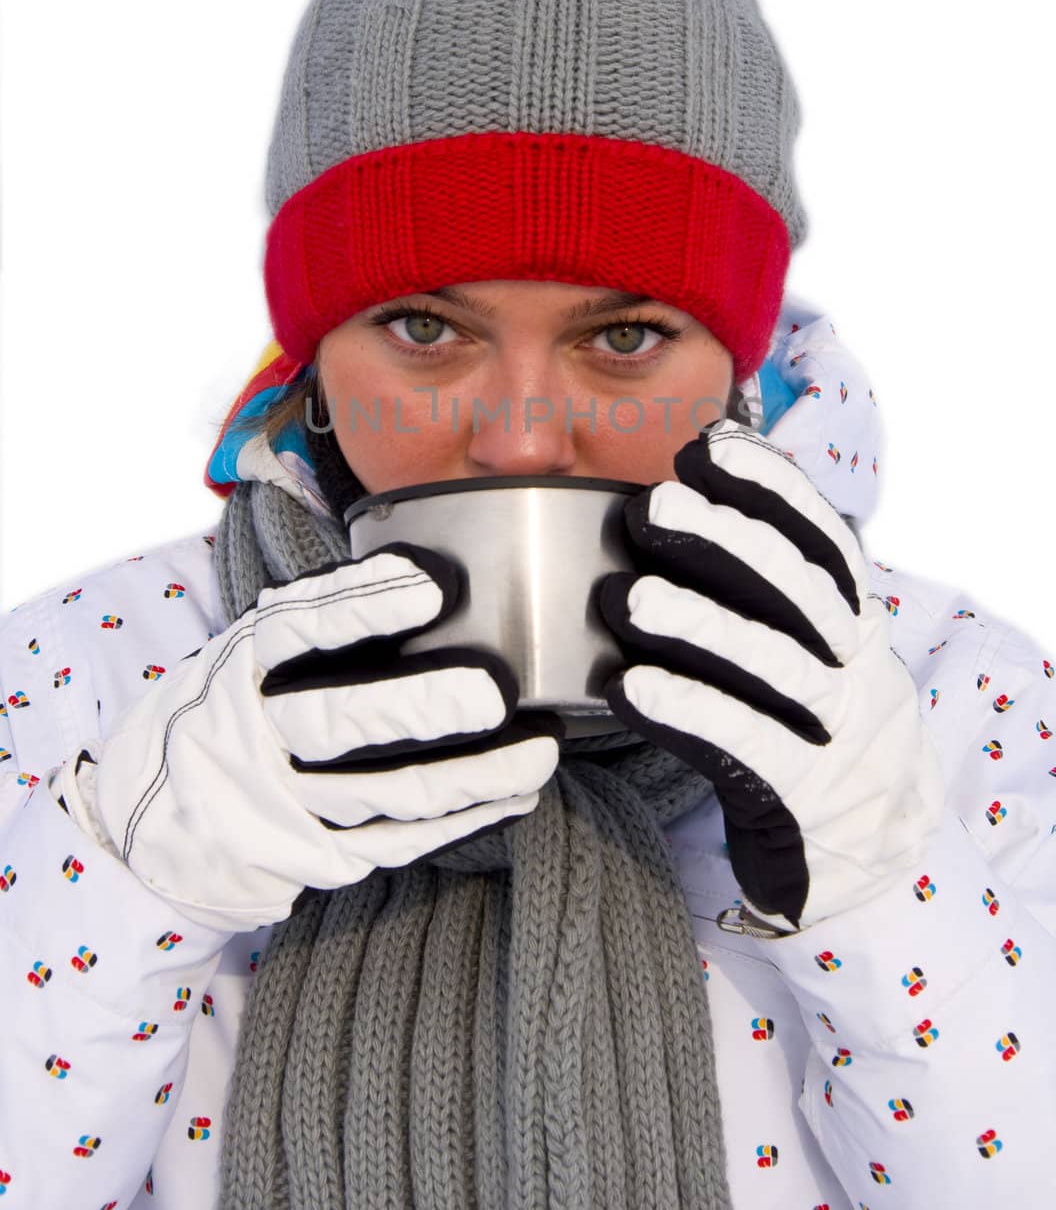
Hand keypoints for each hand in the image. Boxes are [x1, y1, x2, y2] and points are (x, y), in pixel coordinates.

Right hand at [57, 544, 560, 932]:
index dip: (366, 603)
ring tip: (540, 751)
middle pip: (341, 721)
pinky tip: (514, 797)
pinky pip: (399, 842)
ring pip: (387, 795)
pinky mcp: (313, 857)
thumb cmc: (224, 712)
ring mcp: (283, 805)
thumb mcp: (243, 653)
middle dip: (423, 709)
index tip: (433, 583)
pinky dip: (464, 819)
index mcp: (242, 664)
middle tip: (494, 692)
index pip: (301, 626)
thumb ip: (315, 624)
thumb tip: (430, 572)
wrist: (142, 822)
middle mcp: (257, 733)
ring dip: (472, 776)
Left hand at [597, 419, 944, 932]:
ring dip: (695, 625)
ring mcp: (834, 732)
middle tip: (652, 509)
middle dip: (722, 541)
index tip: (708, 448)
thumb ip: (758, 587)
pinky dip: (685, 711)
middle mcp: (854, 665)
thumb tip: (673, 498)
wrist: (872, 853)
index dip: (770, 488)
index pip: (820, 538)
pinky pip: (742, 746)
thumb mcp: (807, 648)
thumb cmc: (807, 724)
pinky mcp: (799, 796)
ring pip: (770, 664)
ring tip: (626, 598)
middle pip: (794, 590)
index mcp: (854, 618)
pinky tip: (628, 687)